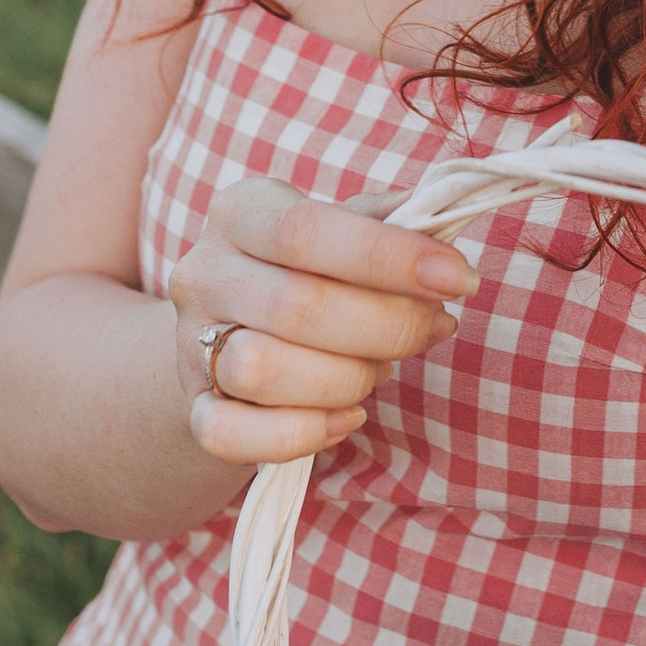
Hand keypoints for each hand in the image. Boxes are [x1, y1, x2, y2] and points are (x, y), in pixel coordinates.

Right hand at [168, 181, 472, 468]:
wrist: (230, 334)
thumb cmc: (305, 273)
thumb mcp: (339, 231)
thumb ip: (386, 223)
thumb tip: (438, 226)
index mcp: (240, 211)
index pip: (306, 229)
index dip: (388, 256)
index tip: (457, 278)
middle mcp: (204, 272)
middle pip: (296, 305)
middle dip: (389, 326)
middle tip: (434, 327)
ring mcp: (189, 344)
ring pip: (262, 371)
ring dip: (347, 378)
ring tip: (380, 369)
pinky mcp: (194, 409)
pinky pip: (231, 434)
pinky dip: (302, 433)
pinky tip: (347, 417)